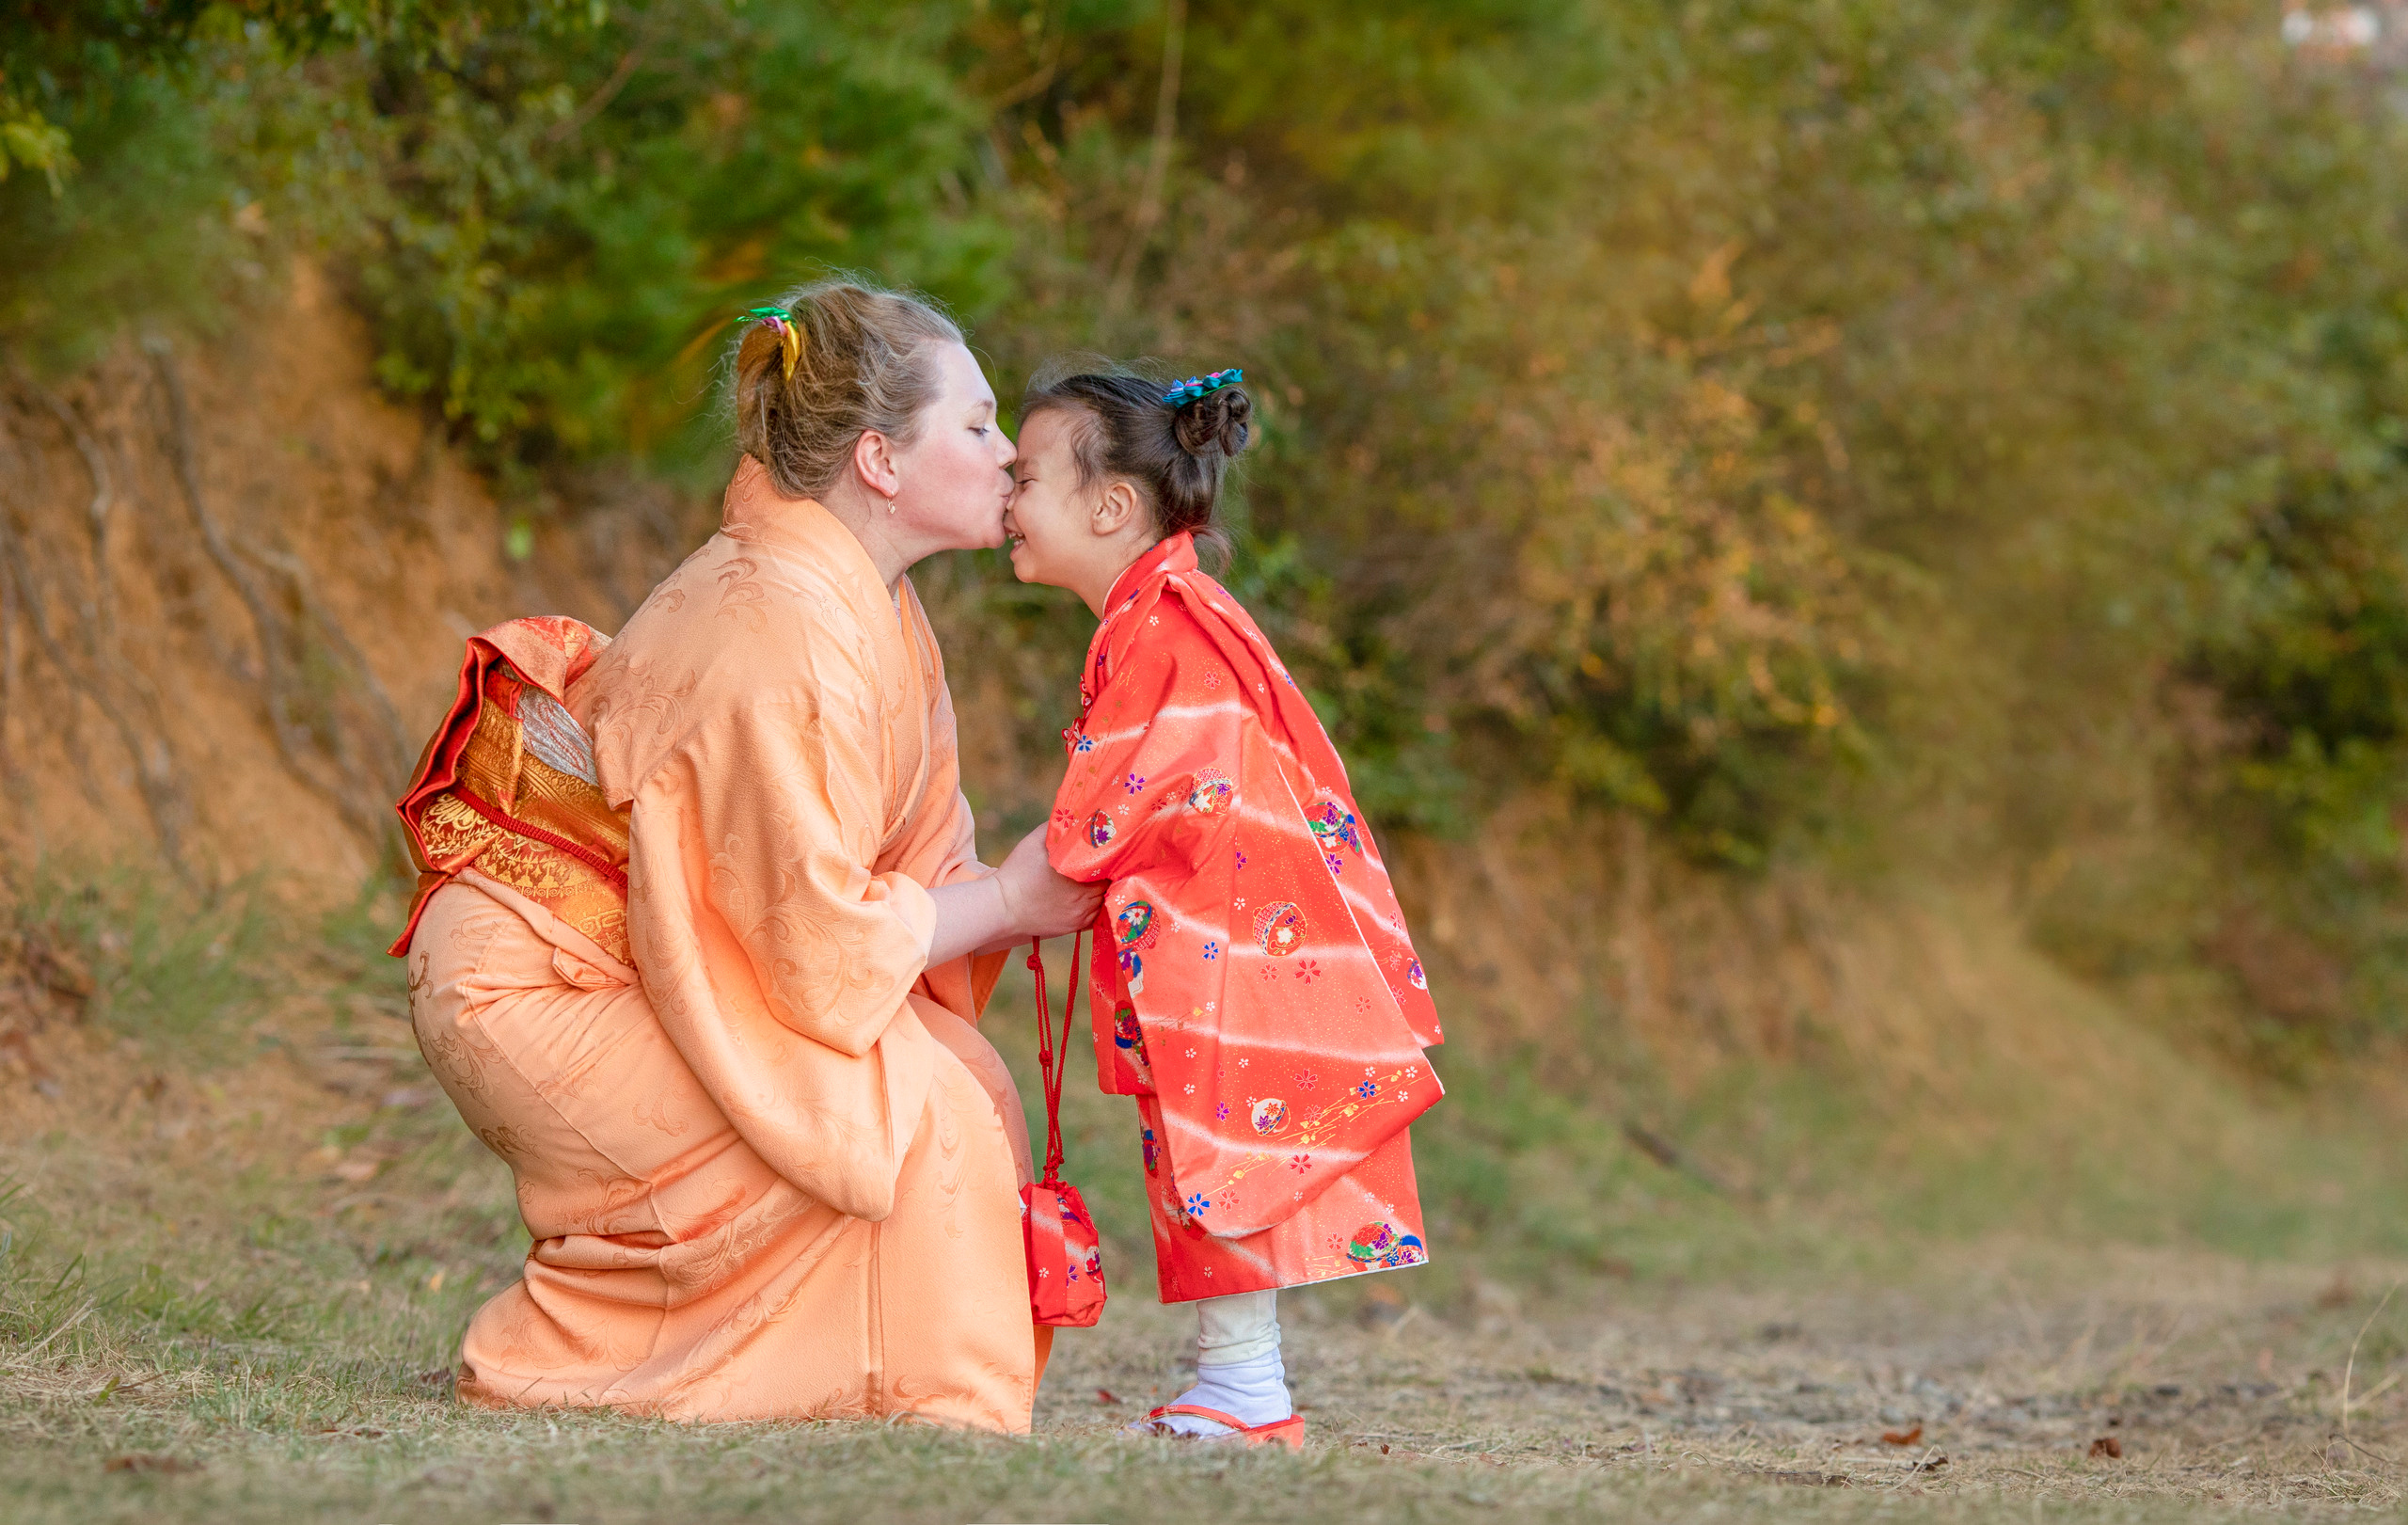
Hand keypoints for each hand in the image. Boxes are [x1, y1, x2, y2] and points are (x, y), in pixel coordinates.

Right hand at [994, 824, 1103, 939]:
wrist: (1002, 907)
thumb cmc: (1017, 872)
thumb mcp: (1036, 840)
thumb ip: (1058, 827)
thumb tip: (1076, 815)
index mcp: (1078, 875)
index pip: (1109, 864)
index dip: (1109, 855)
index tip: (1104, 849)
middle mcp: (1084, 898)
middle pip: (1110, 883)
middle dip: (1108, 872)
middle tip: (1103, 862)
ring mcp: (1080, 915)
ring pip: (1105, 899)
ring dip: (1102, 889)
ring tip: (1095, 878)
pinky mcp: (1075, 927)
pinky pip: (1097, 915)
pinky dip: (1096, 904)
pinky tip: (1087, 894)